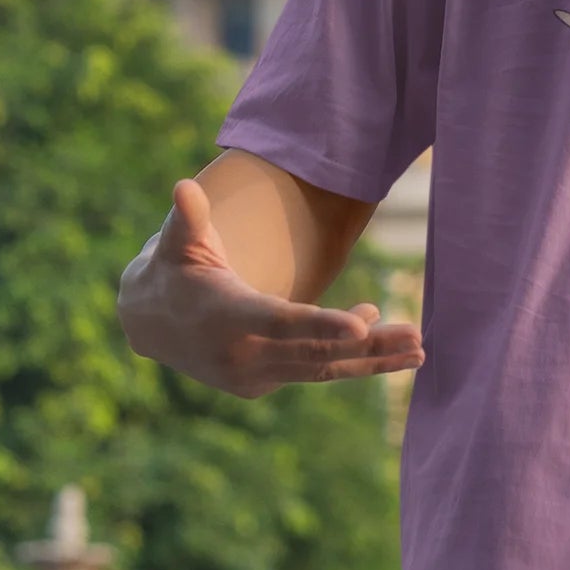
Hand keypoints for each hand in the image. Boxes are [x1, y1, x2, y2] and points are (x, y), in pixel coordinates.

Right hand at [118, 178, 424, 400]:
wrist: (150, 322)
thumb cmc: (173, 267)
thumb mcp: (176, 241)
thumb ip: (187, 218)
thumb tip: (184, 187)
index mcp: (226, 316)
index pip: (281, 322)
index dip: (322, 324)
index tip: (363, 327)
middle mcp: (241, 355)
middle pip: (316, 351)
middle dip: (370, 347)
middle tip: (417, 336)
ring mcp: (253, 376)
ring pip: (322, 368)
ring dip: (373, 361)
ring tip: (419, 350)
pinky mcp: (264, 383)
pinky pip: (315, 370)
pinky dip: (351, 360)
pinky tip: (384, 340)